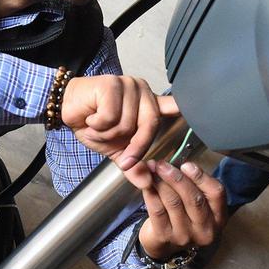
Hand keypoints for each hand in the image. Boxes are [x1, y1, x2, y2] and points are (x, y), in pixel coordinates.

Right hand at [61, 75, 177, 184]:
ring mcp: (128, 85)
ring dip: (107, 132)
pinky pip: (110, 117)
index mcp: (148, 104)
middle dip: (132, 144)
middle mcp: (142, 91)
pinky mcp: (111, 84)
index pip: (172, 106)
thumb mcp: (116, 150)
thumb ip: (133, 164)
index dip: (186, 108)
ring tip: (97, 125)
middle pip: (149, 124)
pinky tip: (90, 117)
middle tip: (116, 150)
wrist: (66, 110)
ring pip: (127, 123)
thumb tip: (146, 183)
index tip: (202, 114)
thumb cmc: (93, 124)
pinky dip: (97, 124)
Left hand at [136, 159, 226, 259]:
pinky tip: (146, 184)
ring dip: (161, 182)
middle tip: (163, 164)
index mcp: (218, 217)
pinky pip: (157, 210)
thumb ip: (193, 184)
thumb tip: (177, 162)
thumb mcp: (197, 204)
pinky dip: (150, 193)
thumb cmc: (183, 217)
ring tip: (152, 170)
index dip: (201, 176)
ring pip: (173, 202)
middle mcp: (205, 229)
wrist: (164, 244)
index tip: (186, 164)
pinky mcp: (165, 237)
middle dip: (176, 178)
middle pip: (194, 198)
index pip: (217, 193)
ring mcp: (185, 236)